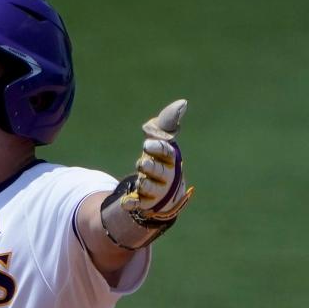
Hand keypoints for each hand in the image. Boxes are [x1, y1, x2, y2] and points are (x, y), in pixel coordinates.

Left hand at [120, 98, 191, 220]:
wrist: (162, 191)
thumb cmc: (160, 160)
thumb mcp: (161, 141)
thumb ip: (166, 123)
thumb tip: (183, 103)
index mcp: (170, 159)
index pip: (166, 152)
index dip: (158, 148)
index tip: (147, 143)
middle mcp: (166, 176)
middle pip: (158, 171)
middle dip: (150, 167)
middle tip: (142, 163)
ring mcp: (156, 191)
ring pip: (149, 188)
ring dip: (143, 184)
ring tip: (140, 181)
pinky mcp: (145, 203)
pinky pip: (138, 204)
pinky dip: (132, 203)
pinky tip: (125, 203)